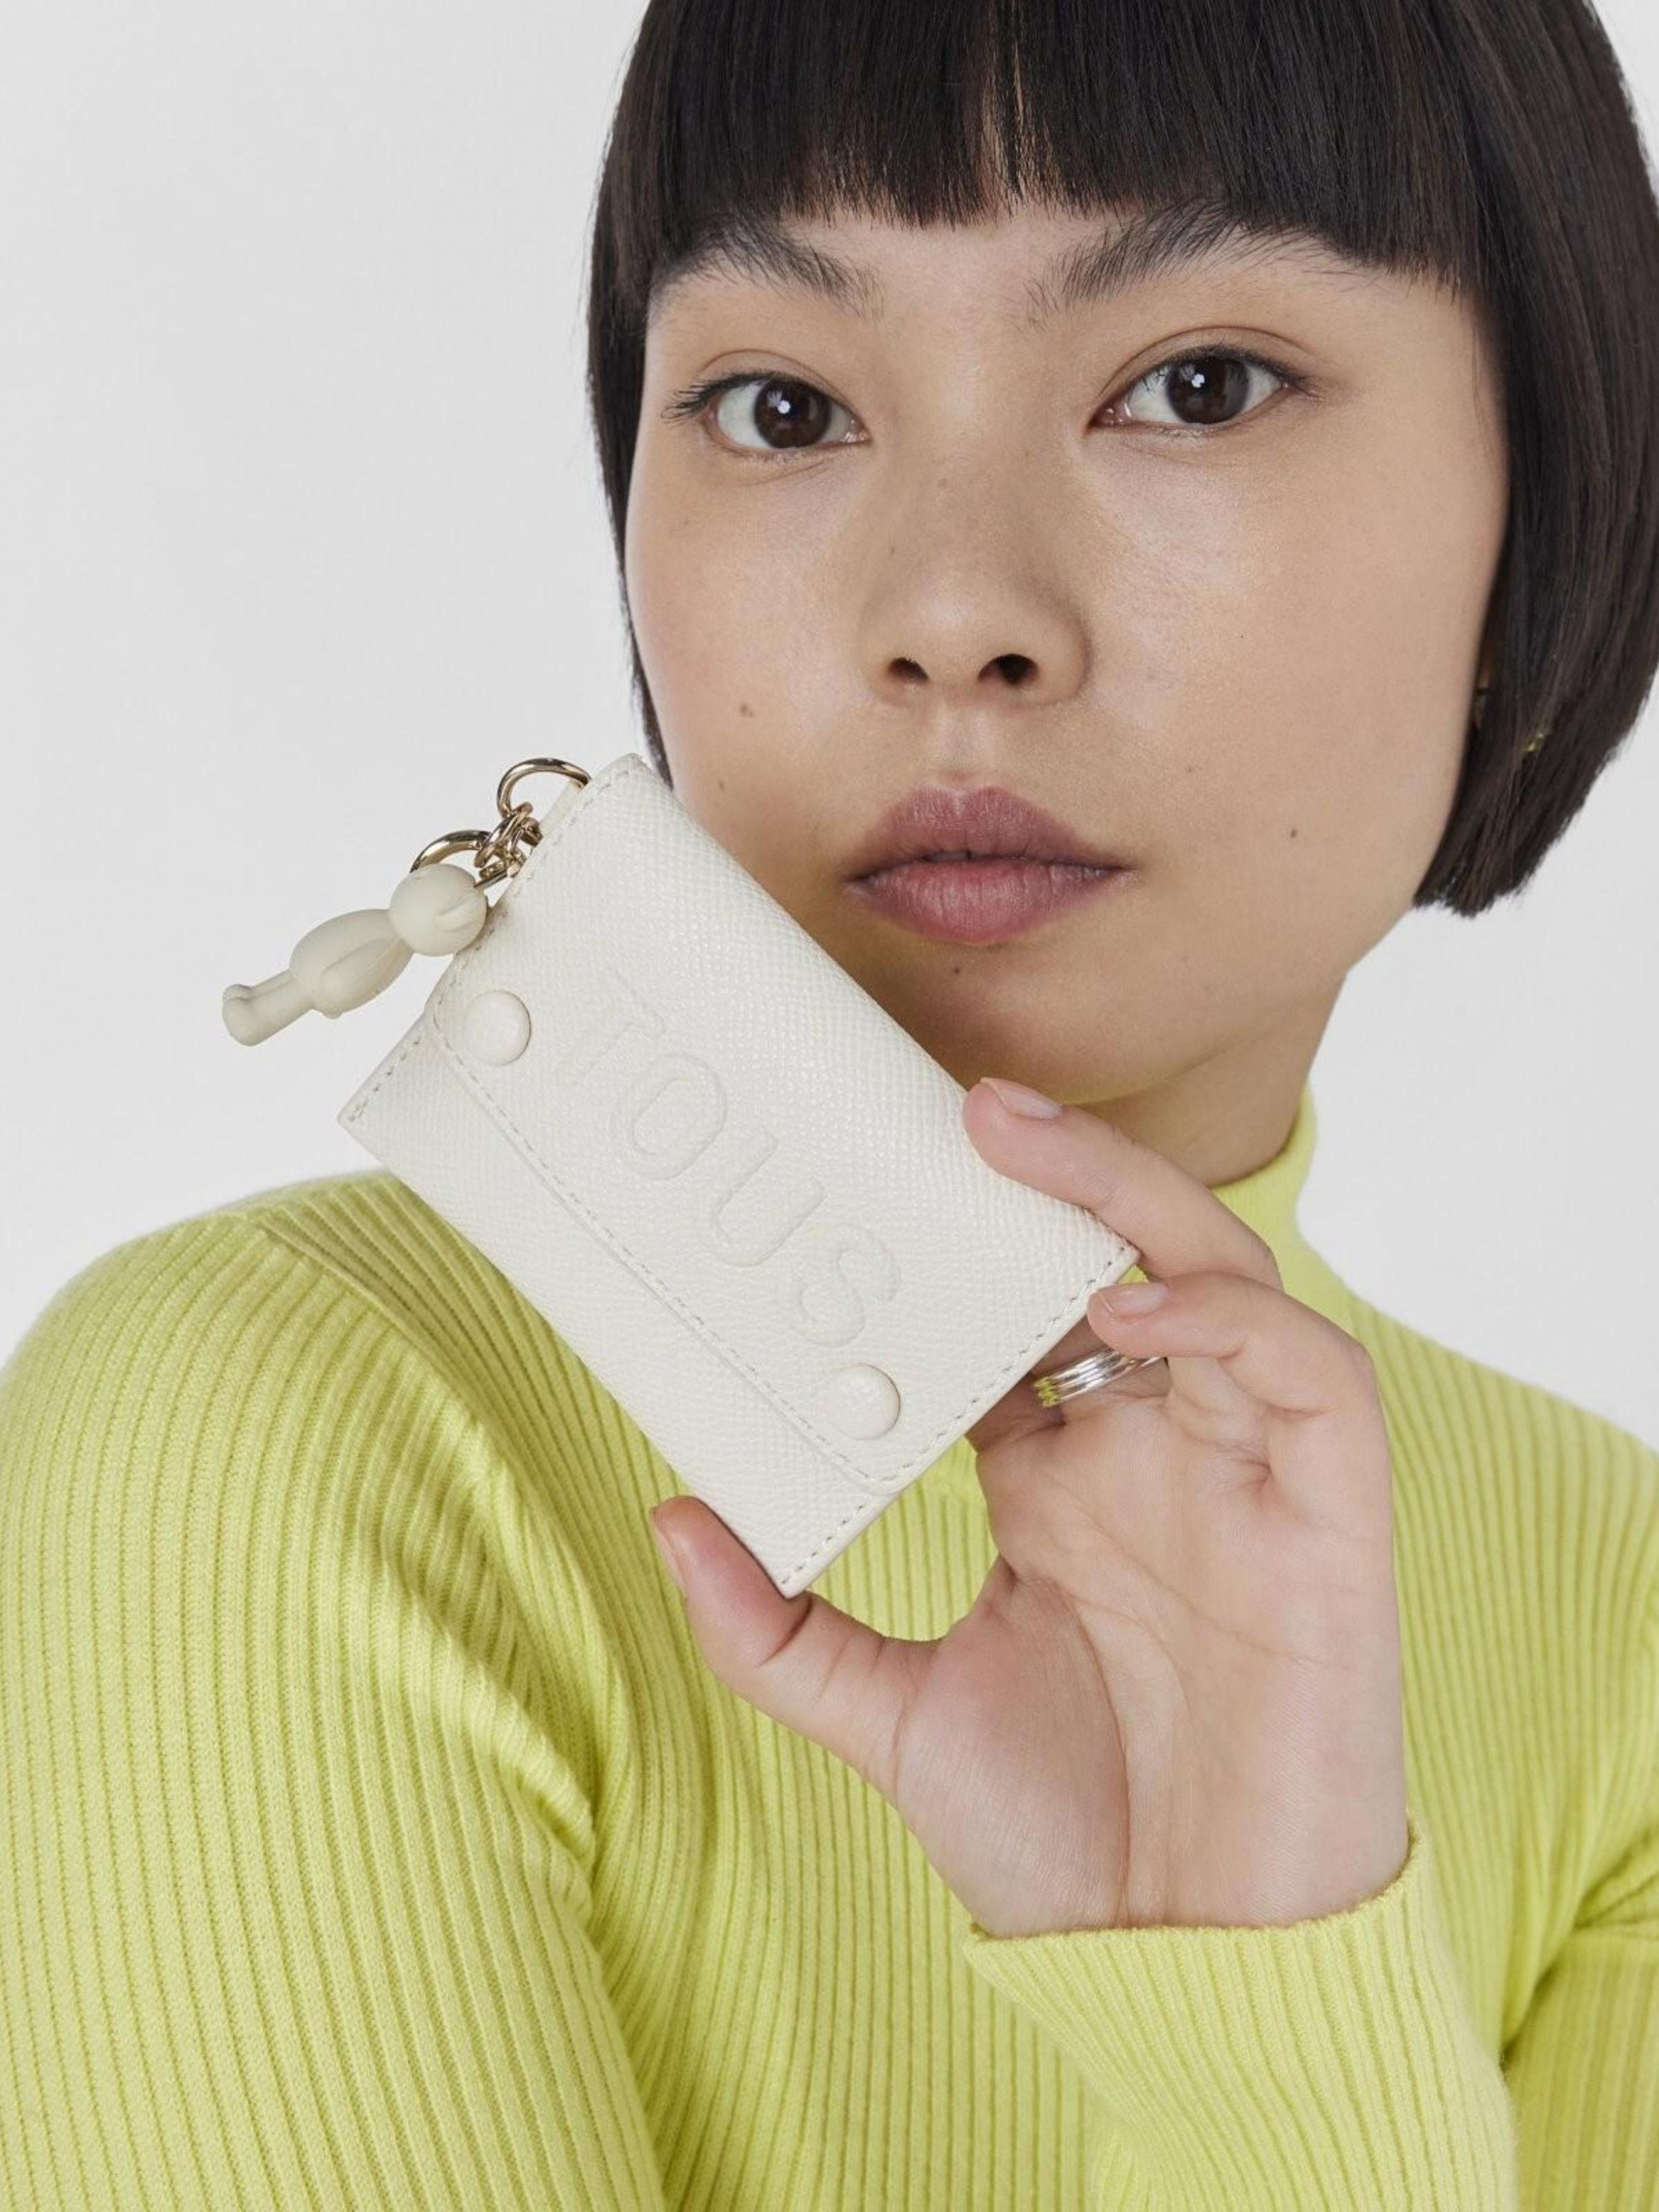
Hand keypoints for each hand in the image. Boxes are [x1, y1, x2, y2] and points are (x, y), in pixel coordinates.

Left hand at [647, 1078, 1408, 1936]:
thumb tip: (671, 1514)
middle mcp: (1156, 1453)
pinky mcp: (1333, 1518)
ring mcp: (1246, 1475)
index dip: (959, 1238)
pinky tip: (1134, 1302)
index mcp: (1062, 1480)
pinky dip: (1233, 1319)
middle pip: (1121, 1259)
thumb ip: (774, 1625)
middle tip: (956, 1108)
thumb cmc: (1065, 1837)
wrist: (1190, 1966)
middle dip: (1055, 1173)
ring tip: (1025, 1151)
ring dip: (1133, 1202)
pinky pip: (1312, 1375)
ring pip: (1219, 1276)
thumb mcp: (885, 1716)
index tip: (868, 1170)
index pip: (1016, 1316)